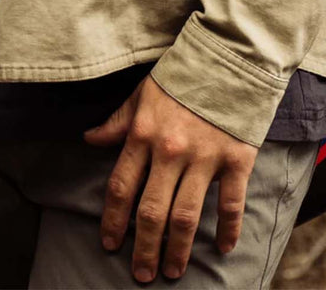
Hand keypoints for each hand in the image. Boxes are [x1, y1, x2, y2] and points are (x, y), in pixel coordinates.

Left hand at [83, 74, 258, 282]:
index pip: (121, 186)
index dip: (113, 219)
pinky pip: (230, 204)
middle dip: (144, 247)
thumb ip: (118, 122)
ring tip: (171, 271)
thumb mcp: (142, 94)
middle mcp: (170, 151)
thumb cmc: (180, 77)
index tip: (109, 243)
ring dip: (178, 249)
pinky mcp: (236, 160)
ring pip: (186, 216)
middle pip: (152, 211)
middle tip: (141, 274)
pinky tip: (223, 249)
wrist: (227, 58)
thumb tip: (89, 140)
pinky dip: (227, 230)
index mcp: (143, 134)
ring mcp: (204, 158)